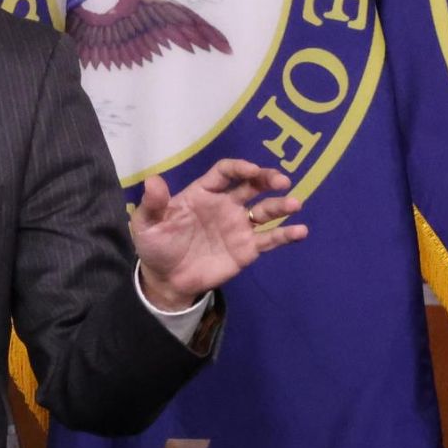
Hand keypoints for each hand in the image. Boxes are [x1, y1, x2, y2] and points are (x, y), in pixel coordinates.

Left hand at [132, 158, 308, 306]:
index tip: (251, 170)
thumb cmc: (157, 246)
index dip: (239, 168)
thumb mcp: (146, 224)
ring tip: (295, 203)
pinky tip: (301, 231)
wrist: (166, 280)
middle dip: (268, 179)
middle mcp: (226, 205)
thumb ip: (153, 203)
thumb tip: (153, 180)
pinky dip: (286, 234)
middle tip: (282, 181)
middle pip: (252, 185)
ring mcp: (239, 226)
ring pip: (265, 211)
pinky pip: (270, 239)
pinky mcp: (247, 249)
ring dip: (281, 205)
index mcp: (203, 192)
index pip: (225, 172)